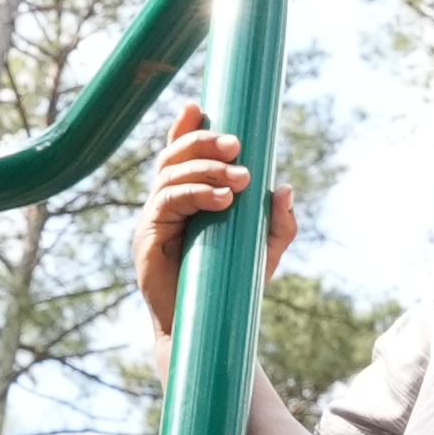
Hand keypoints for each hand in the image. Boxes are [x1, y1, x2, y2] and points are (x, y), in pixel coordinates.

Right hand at [133, 101, 294, 337]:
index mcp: (187, 199)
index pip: (180, 155)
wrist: (208, 328)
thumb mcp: (264, 252)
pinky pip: (166, 202)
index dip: (186, 128)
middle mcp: (165, 204)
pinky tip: (222, 199)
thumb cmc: (233, 288)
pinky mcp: (147, 240)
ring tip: (240, 180)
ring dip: (206, 168)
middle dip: (204, 143)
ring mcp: (154, 221)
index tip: (201, 106)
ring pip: (169, 175)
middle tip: (238, 147)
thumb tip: (286, 188)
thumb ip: (277, 223)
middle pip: (173, 156)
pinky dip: (195, 193)